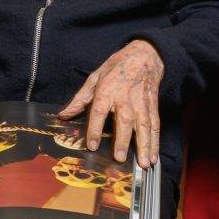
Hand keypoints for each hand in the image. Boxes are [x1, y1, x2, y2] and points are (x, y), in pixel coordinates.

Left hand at [57, 40, 163, 166]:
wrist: (144, 56)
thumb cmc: (116, 67)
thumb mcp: (94, 78)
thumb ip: (80, 99)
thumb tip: (63, 115)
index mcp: (107, 90)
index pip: (99, 111)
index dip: (94, 129)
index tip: (92, 145)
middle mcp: (125, 98)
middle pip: (124, 120)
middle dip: (123, 140)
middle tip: (120, 158)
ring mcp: (141, 103)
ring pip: (143, 126)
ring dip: (144, 145)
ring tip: (144, 163)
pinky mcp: (152, 106)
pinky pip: (154, 125)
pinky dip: (155, 142)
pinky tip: (154, 156)